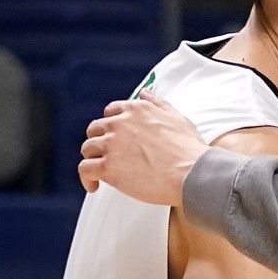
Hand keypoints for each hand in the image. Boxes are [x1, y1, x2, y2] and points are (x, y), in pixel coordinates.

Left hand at [78, 92, 207, 205]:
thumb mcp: (177, 118)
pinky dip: (86, 178)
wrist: (192, 174)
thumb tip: (145, 93)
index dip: (110, 126)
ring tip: (101, 173)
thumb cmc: (189, 150)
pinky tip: (94, 186)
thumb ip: (158, 104)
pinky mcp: (108, 167)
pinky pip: (85, 170)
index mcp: (136, 110)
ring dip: (93, 159)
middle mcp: (120, 123)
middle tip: (107, 156)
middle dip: (99, 142)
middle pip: (95, 129)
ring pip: (87, 149)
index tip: (114, 137)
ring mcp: (112, 145)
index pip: (110, 112)